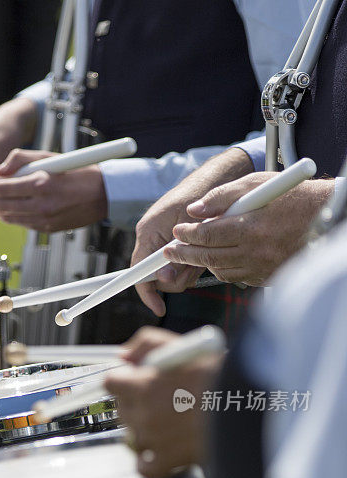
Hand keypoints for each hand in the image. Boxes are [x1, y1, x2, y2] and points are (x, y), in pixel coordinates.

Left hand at [0, 149, 107, 231]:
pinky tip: (0, 210)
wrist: (103, 194)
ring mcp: (45, 220)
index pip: (3, 188)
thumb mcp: (48, 156)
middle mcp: (42, 205)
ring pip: (9, 218)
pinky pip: (21, 223)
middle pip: (2, 206)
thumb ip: (20, 160)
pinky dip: (8, 217)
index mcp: (42, 184)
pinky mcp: (47, 229)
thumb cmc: (78, 172)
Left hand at [106, 328, 221, 477]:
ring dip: (145, 430)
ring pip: (132, 435)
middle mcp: (143, 413)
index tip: (135, 381)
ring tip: (171, 422)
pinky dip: (149, 461)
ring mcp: (152, 439)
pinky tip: (164, 450)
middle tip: (162, 400)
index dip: (123, 380)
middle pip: (122, 409)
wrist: (248, 407)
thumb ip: (146, 344)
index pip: (112, 383)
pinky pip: (143, 466)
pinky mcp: (167, 461)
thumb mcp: (182, 346)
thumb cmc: (219, 375)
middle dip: (137, 403)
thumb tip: (124, 356)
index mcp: (143, 384)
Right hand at [132, 147, 254, 316]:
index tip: (159, 308)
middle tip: (196, 266)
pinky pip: (181, 265)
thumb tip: (166, 278)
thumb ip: (176, 253)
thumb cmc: (197, 195)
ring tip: (203, 254)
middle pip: (158, 276)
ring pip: (173, 273)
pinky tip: (204, 252)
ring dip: (189, 269)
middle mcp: (152, 240)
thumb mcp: (187, 225)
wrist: (212, 180)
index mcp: (148, 233)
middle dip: (178, 277)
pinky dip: (194, 263)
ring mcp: (163, 243)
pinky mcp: (176, 245)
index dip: (147, 292)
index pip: (138, 271)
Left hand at [165, 174, 333, 284]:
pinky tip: (217, 259)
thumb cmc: (289, 196)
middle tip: (170, 250)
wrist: (323, 216)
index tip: (177, 231)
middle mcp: (255, 250)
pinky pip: (236, 276)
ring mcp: (261, 267)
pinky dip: (222, 268)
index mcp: (251, 226)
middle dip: (185, 254)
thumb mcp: (255, 184)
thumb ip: (221, 197)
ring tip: (191, 252)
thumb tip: (194, 210)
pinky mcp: (266, 276)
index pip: (208, 235)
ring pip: (220, 270)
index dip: (187, 234)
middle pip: (209, 257)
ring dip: (202, 262)